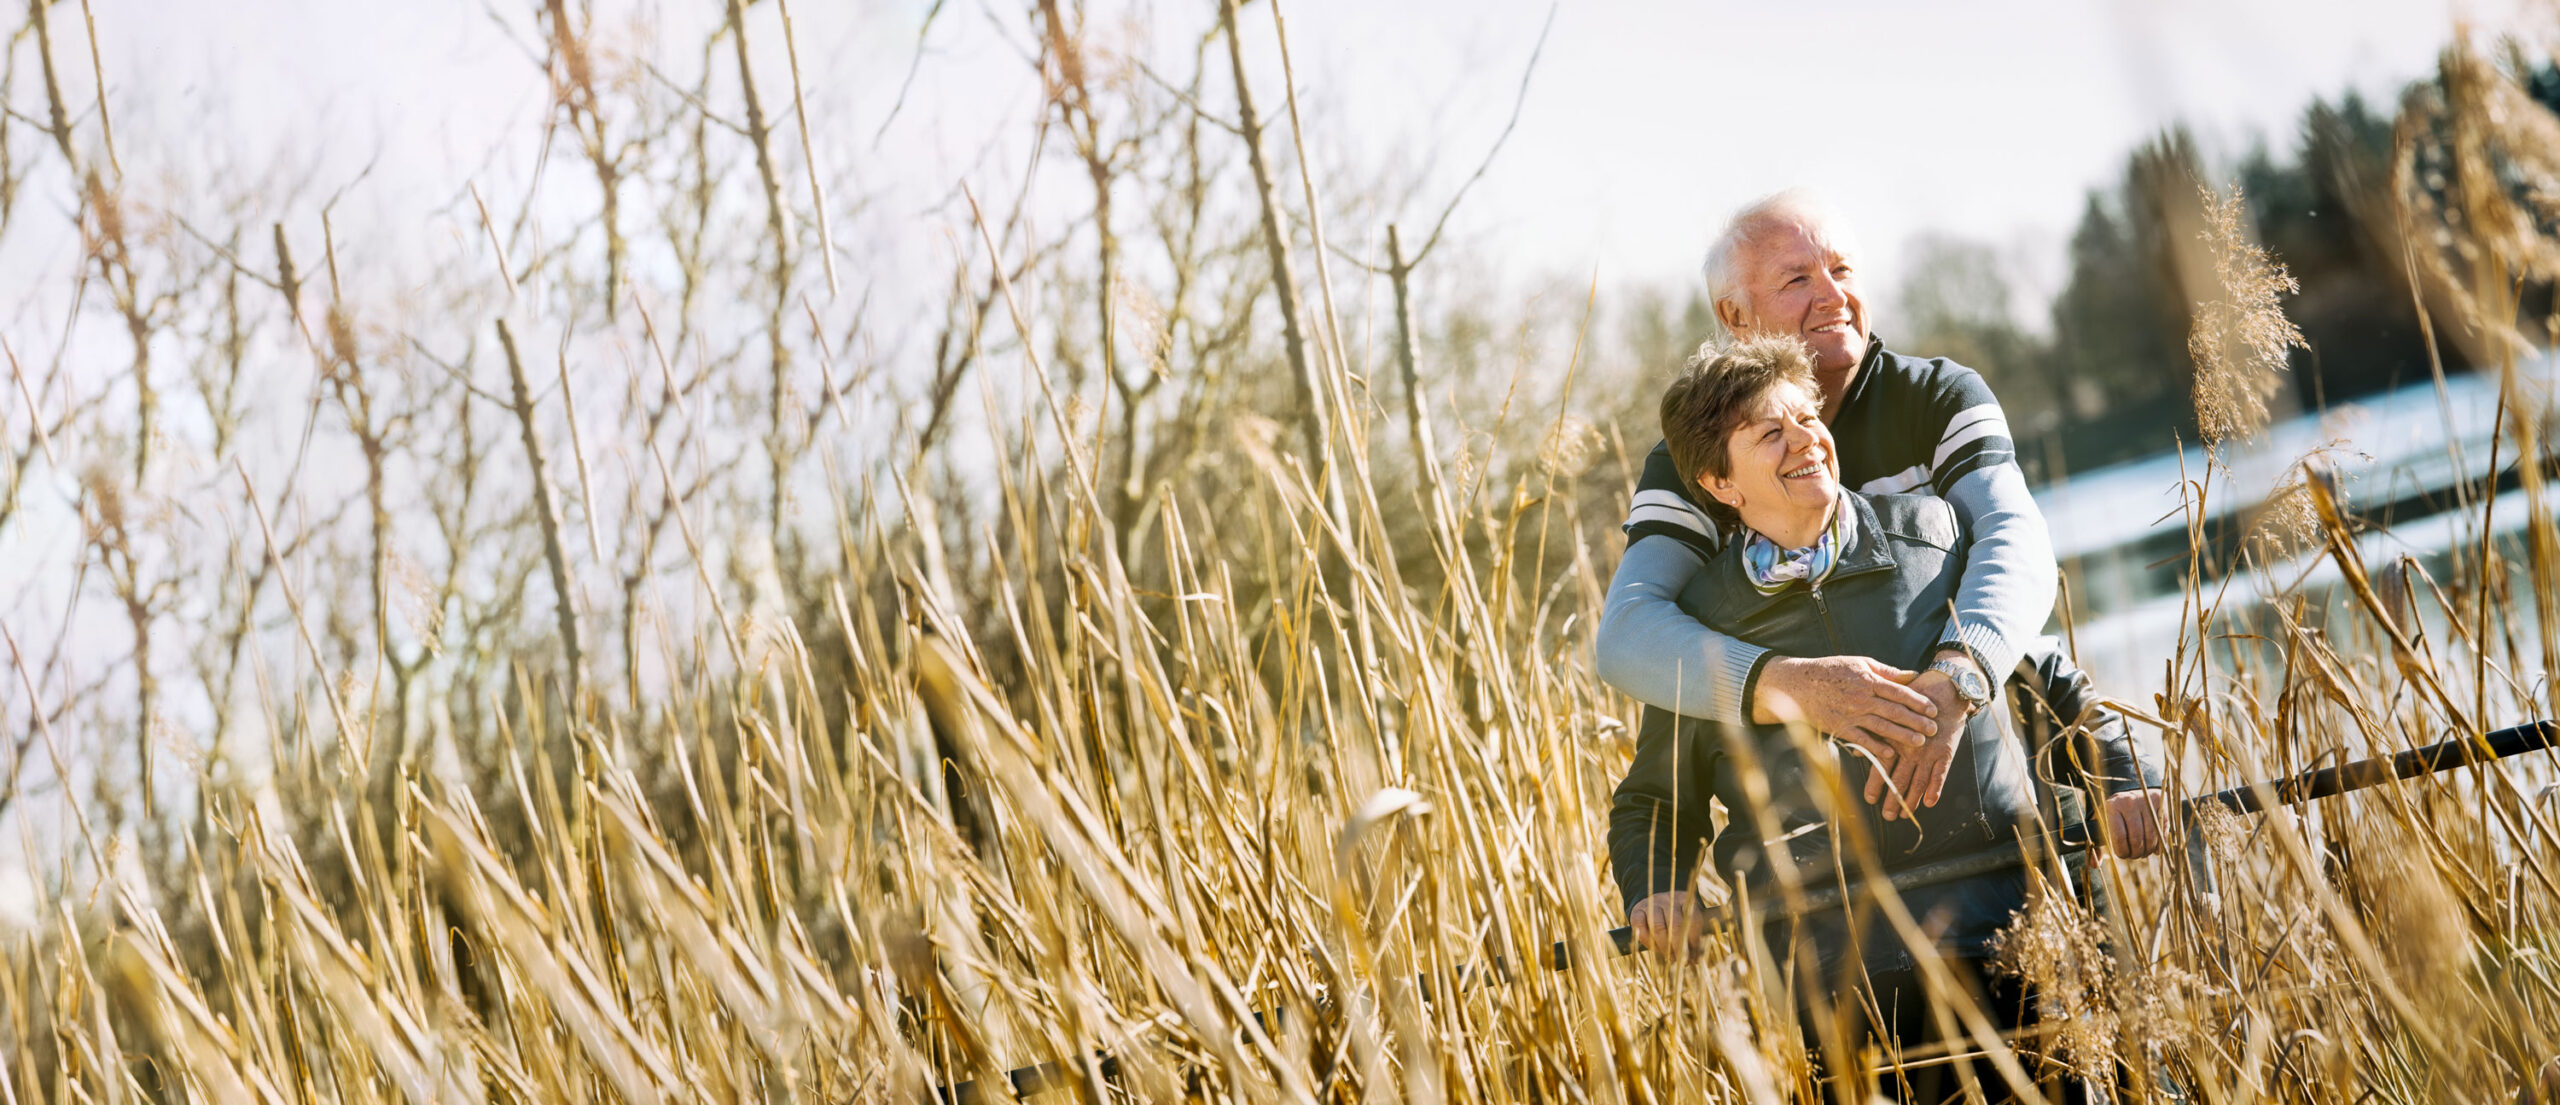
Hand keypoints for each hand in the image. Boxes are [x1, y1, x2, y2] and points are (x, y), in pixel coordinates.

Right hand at [1629, 891, 1706, 957]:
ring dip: (1665, 947)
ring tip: (1672, 958)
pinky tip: (1655, 950)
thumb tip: (1695, 959)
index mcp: (1685, 900)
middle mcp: (1668, 899)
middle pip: (1675, 924)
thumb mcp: (1687, 920)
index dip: (1695, 940)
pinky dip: (1648, 942)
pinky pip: (1641, 928)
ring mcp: (1651, 904)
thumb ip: (1692, 936)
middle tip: (1684, 961)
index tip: (1695, 957)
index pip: (1693, 919)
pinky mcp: (1637, 911)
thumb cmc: (1676, 917)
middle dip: (1680, 947)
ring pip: (1658, 927)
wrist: (1654, 903)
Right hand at [1753, 655, 1936, 748]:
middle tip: (1934, 729)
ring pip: (1882, 727)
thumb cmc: (1829, 671)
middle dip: (1917, 721)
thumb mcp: (1857, 663)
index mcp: (1867, 680)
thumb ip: (1885, 671)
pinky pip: (1862, 740)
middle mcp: (1861, 698)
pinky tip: (1890, 753)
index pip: (1899, 691)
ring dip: (1902, 736)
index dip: (1918, 701)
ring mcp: (1850, 714)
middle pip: (1895, 711)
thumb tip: (1911, 674)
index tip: (1933, 709)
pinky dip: (1876, 747)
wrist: (1796, 685)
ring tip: (1919, 742)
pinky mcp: (1840, 728)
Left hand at [1876, 670, 1966, 820]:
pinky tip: (1929, 803)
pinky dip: (1935, 788)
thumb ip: (1873, 734)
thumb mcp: (1888, 714)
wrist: (1944, 689)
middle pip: (1899, 778)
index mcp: (1894, 738)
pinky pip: (1941, 774)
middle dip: (1892, 799)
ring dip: (1911, 800)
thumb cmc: (1912, 700)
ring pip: (1918, 781)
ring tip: (1904, 816)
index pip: (1882, 765)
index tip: (1869, 799)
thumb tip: (1853, 750)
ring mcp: (1929, 751)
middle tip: (1887, 815)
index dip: (1875, 783)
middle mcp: (1910, 747)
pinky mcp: (1946, 751)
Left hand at [2103, 788, 2165, 858]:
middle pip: (2137, 838)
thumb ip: (2096, 844)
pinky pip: (2163, 828)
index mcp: (2112, 806)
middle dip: (2136, 853)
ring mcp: (2146, 801)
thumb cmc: (2112, 812)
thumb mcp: (2100, 823)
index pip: (2119, 837)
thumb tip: (2094, 865)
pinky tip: (2155, 848)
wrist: (2128, 790)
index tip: (2123, 856)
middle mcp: (2129, 802)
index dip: (2122, 851)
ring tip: (2143, 853)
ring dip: (2148, 850)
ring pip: (2151, 835)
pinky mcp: (2160, 802)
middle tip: (2134, 856)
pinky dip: (2160, 842)